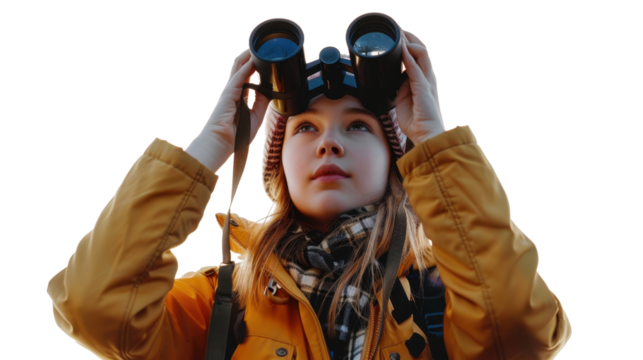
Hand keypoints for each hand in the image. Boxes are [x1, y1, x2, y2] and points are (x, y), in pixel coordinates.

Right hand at [186, 48, 268, 171]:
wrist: (221, 144)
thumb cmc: (236, 134)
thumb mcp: (256, 116)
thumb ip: (262, 102)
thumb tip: (271, 89)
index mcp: (239, 96)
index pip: (248, 76)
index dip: (257, 67)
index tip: (268, 60)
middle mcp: (233, 90)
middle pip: (242, 67)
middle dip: (251, 56)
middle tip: (264, 47)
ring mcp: (229, 90)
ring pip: (238, 66)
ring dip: (248, 56)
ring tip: (259, 46)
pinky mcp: (228, 92)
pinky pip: (239, 76)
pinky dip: (247, 67)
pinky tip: (254, 59)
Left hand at [396, 28, 445, 144]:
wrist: (425, 134)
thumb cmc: (416, 120)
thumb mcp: (403, 98)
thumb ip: (400, 86)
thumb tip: (392, 78)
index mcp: (423, 79)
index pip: (418, 55)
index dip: (409, 42)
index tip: (398, 34)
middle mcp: (428, 77)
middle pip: (422, 49)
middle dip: (410, 36)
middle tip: (397, 27)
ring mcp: (427, 81)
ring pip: (422, 53)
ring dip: (410, 41)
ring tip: (400, 31)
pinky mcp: (424, 88)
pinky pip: (416, 68)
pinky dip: (409, 56)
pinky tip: (403, 47)